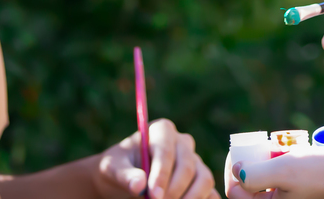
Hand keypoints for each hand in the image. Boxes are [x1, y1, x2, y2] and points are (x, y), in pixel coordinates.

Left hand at [95, 118, 217, 198]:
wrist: (122, 178)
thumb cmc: (117, 167)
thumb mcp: (112, 168)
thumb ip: (125, 175)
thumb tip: (139, 185)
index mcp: (162, 131)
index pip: (166, 150)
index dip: (161, 174)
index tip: (153, 195)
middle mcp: (182, 143)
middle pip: (187, 166)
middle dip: (173, 190)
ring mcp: (195, 162)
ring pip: (204, 178)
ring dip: (191, 198)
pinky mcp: (200, 180)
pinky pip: (211, 192)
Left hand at [226, 147, 323, 198]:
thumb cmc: (320, 173)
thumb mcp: (283, 170)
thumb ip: (254, 174)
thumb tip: (236, 171)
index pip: (235, 192)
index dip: (233, 168)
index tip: (239, 151)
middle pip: (250, 186)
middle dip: (252, 164)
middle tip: (260, 147)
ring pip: (265, 181)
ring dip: (266, 162)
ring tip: (276, 148)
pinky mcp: (299, 195)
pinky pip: (280, 181)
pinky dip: (280, 166)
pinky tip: (289, 153)